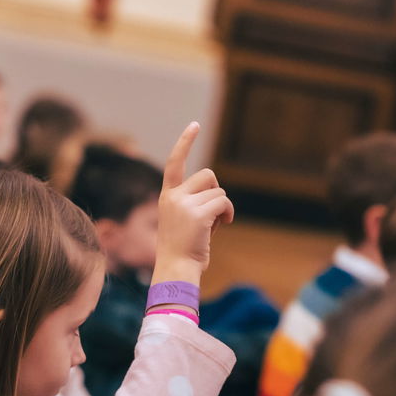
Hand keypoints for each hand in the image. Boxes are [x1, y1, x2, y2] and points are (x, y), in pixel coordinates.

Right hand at [152, 123, 234, 285]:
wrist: (176, 269)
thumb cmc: (183, 250)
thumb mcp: (183, 221)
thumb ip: (195, 203)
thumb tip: (219, 196)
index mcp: (167, 196)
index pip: (174, 163)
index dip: (185, 143)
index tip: (195, 125)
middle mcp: (173, 196)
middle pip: (208, 175)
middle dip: (216, 191)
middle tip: (214, 213)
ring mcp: (184, 204)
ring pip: (218, 191)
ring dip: (222, 207)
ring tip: (214, 226)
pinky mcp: (198, 214)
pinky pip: (223, 203)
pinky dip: (227, 213)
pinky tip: (222, 226)